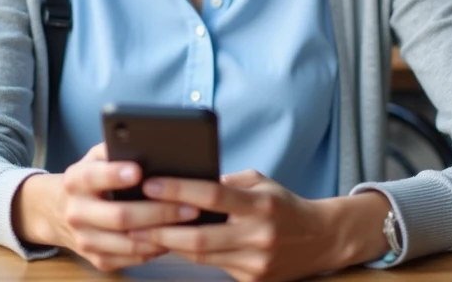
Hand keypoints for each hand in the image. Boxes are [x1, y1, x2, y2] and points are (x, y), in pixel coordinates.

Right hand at [16, 143, 201, 272]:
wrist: (58, 211)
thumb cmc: (90, 178)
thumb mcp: (95, 157)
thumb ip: (115, 149)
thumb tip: (148, 144)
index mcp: (75, 181)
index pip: (93, 177)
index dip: (115, 174)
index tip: (138, 170)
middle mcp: (77, 212)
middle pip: (119, 216)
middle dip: (158, 211)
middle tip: (189, 205)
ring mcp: (86, 239)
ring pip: (129, 242)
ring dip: (162, 233)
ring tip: (188, 221)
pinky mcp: (98, 259)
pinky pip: (131, 258)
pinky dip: (155, 249)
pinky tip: (174, 237)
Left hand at [131, 169, 354, 281]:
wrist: (321, 239)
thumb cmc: (283, 205)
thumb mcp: (260, 183)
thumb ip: (227, 184)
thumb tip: (186, 179)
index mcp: (261, 204)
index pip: (212, 195)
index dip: (178, 190)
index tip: (150, 183)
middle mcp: (258, 235)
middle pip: (199, 235)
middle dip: (160, 227)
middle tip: (130, 218)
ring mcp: (255, 262)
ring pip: (200, 255)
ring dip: (167, 244)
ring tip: (139, 233)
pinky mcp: (252, 279)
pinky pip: (212, 266)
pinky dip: (188, 255)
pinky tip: (167, 246)